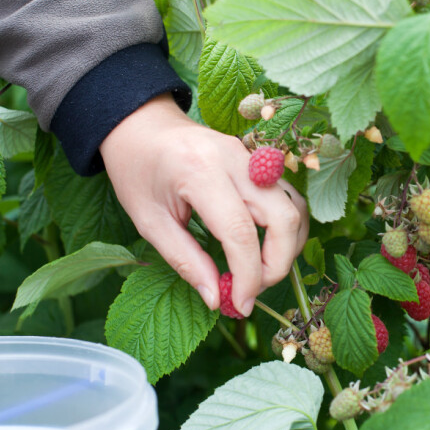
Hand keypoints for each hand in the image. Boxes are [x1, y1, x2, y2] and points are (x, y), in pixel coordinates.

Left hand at [99, 93, 308, 315]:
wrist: (141, 125)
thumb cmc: (136, 170)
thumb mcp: (149, 221)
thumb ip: (185, 261)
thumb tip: (216, 299)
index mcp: (199, 172)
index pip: (240, 231)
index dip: (248, 275)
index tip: (241, 305)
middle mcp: (235, 159)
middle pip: (282, 217)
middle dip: (277, 264)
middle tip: (252, 291)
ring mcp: (252, 156)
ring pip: (293, 206)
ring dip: (287, 246)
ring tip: (259, 271)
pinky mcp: (259, 159)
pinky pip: (287, 196)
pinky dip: (286, 227)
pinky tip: (266, 247)